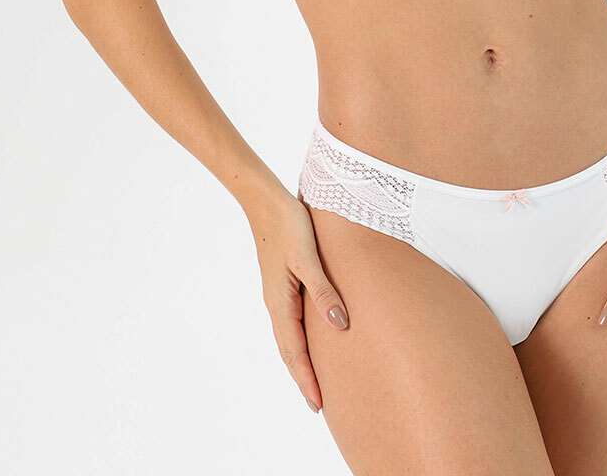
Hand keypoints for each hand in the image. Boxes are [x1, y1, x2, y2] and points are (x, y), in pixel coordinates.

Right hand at [245, 189, 349, 414]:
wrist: (266, 201)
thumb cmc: (290, 225)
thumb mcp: (308, 258)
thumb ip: (324, 290)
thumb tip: (340, 324)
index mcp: (280, 303)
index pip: (295, 352)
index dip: (307, 379)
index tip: (319, 405)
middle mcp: (276, 304)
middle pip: (289, 351)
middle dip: (303, 378)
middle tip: (319, 405)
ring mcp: (278, 294)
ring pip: (289, 338)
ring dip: (301, 361)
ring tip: (315, 380)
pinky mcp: (283, 283)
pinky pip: (292, 321)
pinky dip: (301, 340)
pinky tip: (312, 338)